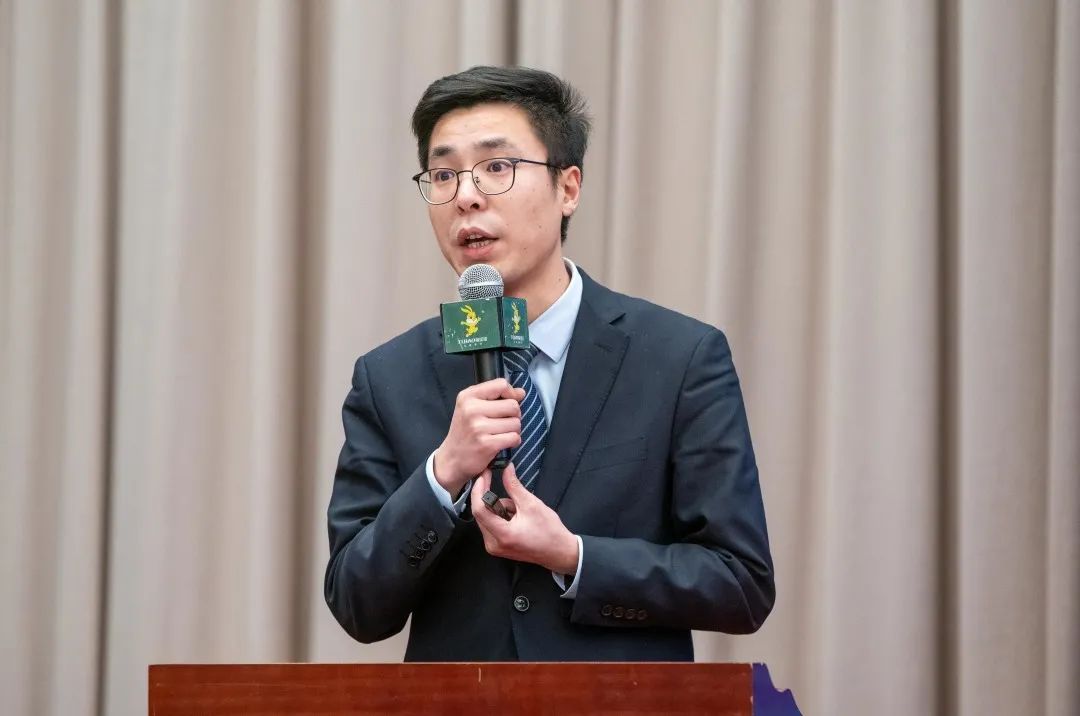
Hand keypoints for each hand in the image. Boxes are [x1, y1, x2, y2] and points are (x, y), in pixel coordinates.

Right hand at [434, 379, 525, 495]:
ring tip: (501, 433)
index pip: (501, 384)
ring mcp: (479, 427)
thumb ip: (496, 396)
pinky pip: (514, 437)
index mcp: (468, 396)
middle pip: (513, 405)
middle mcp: (472, 409)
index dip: (511, 393)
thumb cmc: (465, 431)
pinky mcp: (487, 444)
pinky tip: (503, 443)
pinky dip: (513, 441)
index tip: (507, 403)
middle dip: (514, 415)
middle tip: (503, 422)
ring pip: (516, 422)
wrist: (452, 458)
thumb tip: (521, 392)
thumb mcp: (472, 407)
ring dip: (514, 430)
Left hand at [471, 463, 579, 573]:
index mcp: (502, 535)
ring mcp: (494, 547)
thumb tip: (506, 469)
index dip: (479, 490)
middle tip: (508, 492)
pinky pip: (491, 525)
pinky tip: (516, 519)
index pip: (479, 510)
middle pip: (481, 514)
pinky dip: (501, 517)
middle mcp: (493, 544)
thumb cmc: (549, 531)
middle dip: (494, 500)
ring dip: (499, 509)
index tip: (483, 476)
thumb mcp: (531, 504)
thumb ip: (514, 486)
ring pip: (487, 518)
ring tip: (519, 512)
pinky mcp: (496, 547)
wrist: (559, 551)